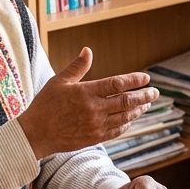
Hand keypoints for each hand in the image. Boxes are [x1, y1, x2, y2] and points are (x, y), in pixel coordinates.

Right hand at [16, 48, 157, 160]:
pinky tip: (131, 119)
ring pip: (125, 117)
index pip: (117, 84)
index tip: (145, 77)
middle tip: (154, 92)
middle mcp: (94, 109)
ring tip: (146, 103)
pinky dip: (127, 124)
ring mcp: (95, 125)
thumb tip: (88, 50)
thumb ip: (77, 67)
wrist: (35, 134)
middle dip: (144, 95)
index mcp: (86, 92)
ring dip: (138, 109)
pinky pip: (117, 131)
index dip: (134, 80)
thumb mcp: (59, 81)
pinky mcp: (94, 138)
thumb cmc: (45, 105)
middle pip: (126, 101)